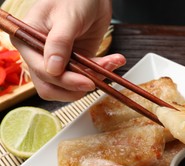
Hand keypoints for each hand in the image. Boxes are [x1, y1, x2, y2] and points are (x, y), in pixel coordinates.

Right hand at [11, 0, 125, 100]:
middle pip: (51, 87)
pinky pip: (85, 76)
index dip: (64, 81)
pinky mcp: (75, 63)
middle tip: (96, 80)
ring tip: (111, 63)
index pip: (41, 72)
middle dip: (76, 87)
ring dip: (92, 79)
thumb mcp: (67, 18)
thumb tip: (52, 69)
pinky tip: (114, 61)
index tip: (86, 82)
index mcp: (27, 42)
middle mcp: (39, 55)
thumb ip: (59, 42)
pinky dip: (100, 72)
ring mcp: (57, 61)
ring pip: (69, 87)